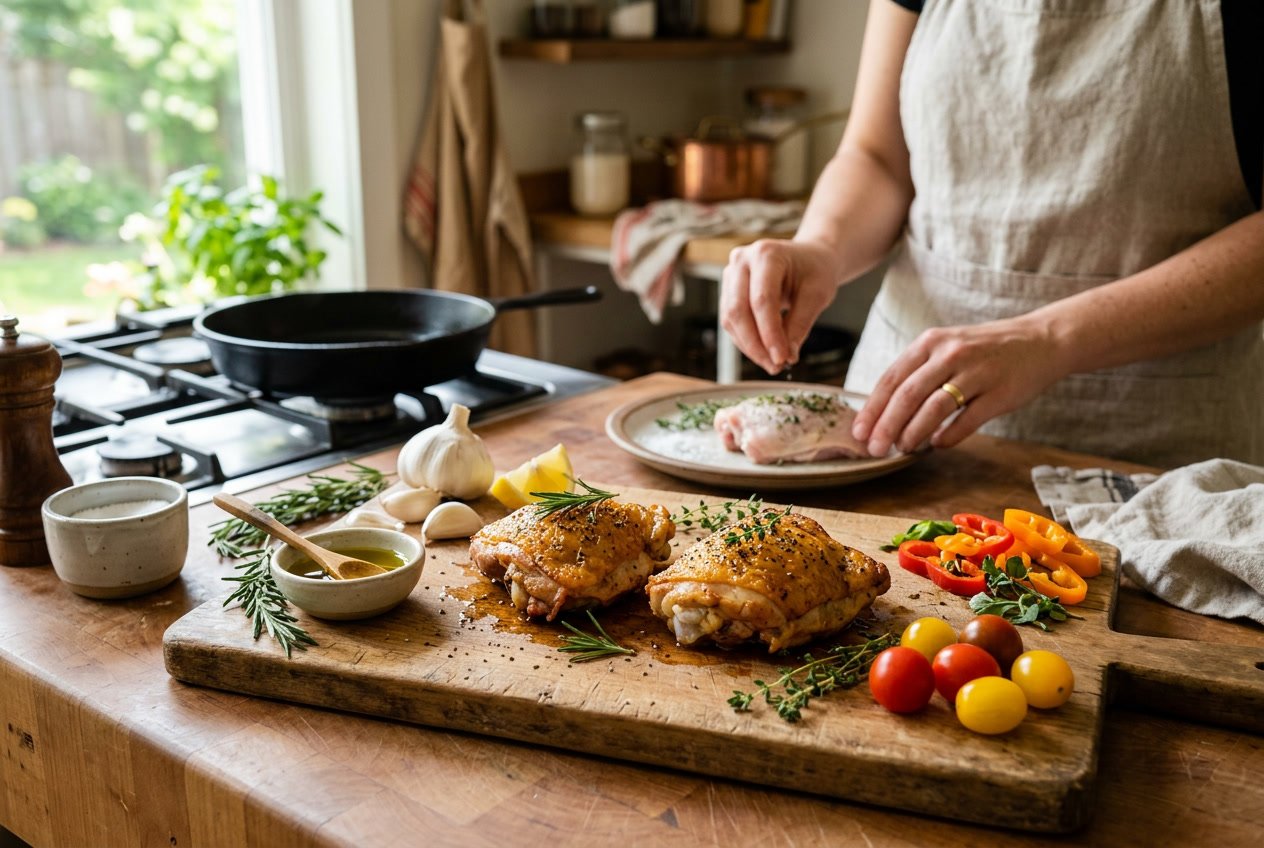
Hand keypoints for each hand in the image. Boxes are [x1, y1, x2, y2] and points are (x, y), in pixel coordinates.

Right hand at [719, 239, 839, 373]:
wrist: (808, 258)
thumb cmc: (815, 270)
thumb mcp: (817, 294)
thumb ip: (800, 324)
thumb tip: (787, 356)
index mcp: (767, 254)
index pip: (762, 300)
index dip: (770, 333)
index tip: (781, 358)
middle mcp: (742, 261)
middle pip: (739, 310)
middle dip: (756, 344)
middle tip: (775, 366)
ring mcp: (731, 274)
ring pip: (731, 319)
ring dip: (749, 346)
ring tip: (772, 362)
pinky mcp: (728, 290)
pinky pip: (731, 321)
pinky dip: (746, 340)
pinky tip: (763, 352)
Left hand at [850, 317, 1066, 454]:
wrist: (1042, 340)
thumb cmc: (985, 350)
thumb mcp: (947, 348)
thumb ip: (918, 373)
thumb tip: (884, 412)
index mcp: (931, 342)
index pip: (892, 378)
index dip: (872, 408)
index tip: (859, 433)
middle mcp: (951, 353)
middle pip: (908, 394)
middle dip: (886, 425)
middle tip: (875, 449)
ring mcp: (977, 372)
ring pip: (934, 407)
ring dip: (913, 432)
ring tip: (902, 448)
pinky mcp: (1000, 392)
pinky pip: (967, 420)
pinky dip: (948, 436)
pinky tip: (937, 445)